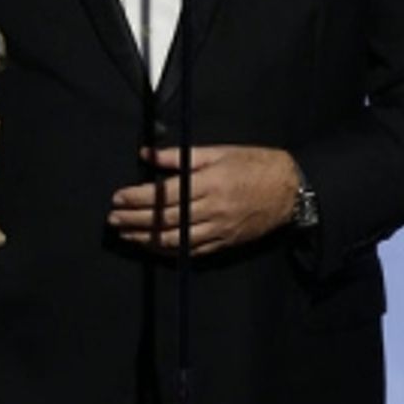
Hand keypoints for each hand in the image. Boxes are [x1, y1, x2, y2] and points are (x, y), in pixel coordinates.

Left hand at [108, 145, 299, 256]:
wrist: (290, 189)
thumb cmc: (254, 164)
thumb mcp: (218, 152)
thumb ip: (180, 156)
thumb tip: (147, 154)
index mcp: (210, 183)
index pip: (164, 194)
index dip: (138, 198)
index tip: (118, 197)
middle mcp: (213, 209)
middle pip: (165, 219)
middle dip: (135, 220)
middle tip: (113, 220)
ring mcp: (219, 229)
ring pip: (176, 240)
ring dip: (147, 239)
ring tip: (127, 235)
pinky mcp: (225, 242)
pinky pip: (192, 251)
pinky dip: (169, 251)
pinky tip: (154, 247)